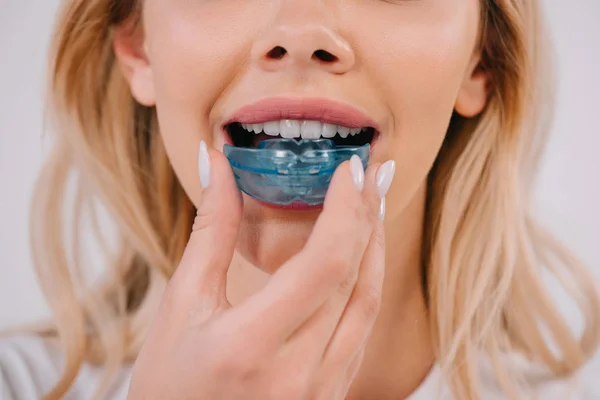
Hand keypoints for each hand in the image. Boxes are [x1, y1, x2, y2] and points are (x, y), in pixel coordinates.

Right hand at [127, 142, 393, 399]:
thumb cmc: (169, 385)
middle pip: (355, 277)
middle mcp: (298, 371)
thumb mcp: (182, 305)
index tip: (348, 167)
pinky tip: (361, 257)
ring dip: (374, 247)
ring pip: (368, 303)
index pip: (325, 263)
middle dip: (366, 215)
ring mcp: (321, 388)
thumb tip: (216, 163)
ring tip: (371, 204)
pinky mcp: (330, 393)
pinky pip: (361, 329)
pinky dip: (366, 283)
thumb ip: (210, 231)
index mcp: (253, 345)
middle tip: (370, 172)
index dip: (345, 208)